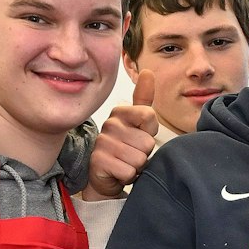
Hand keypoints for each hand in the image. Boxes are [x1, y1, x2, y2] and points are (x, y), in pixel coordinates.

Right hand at [85, 72, 157, 200]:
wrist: (105, 177)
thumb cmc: (125, 149)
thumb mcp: (138, 123)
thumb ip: (143, 100)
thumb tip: (148, 72)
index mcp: (120, 112)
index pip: (149, 116)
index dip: (150, 132)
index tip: (139, 135)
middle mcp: (109, 124)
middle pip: (147, 142)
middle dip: (144, 153)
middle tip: (131, 154)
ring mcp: (102, 142)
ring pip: (139, 158)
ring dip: (136, 166)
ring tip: (125, 163)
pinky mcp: (98, 161)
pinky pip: (129, 171)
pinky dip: (128, 176)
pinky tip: (118, 172)